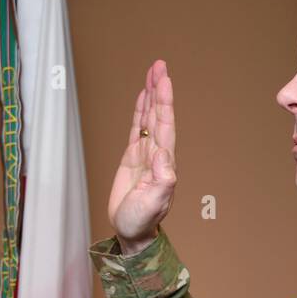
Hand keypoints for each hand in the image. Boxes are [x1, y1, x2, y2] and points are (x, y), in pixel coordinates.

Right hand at [108, 59, 175, 252]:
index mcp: (164, 163)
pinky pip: (137, 127)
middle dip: (159, 90)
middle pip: (158, 115)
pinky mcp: (132, 157)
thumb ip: (162, 181)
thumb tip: (164, 155)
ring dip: (151, 95)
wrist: (131, 232)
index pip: (165, 126)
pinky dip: (140, 110)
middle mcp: (157, 155)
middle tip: (159, 65)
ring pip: (148, 117)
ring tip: (153, 71)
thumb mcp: (153, 203)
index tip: (164, 81)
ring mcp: (145, 154)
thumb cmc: (142, 221)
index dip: (164, 103)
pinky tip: (142, 96)